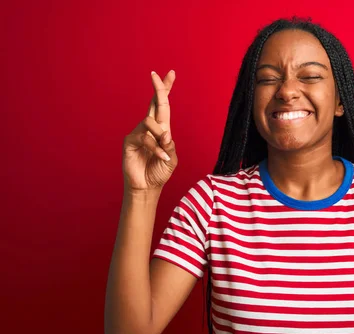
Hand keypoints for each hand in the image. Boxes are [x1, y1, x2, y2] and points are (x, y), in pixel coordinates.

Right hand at [122, 70, 177, 191]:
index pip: (164, 106)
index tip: (171, 74)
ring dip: (160, 136)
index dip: (166, 89)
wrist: (147, 187)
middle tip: (157, 74)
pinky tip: (160, 157)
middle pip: (154, 103)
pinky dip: (155, 148)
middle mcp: (149, 128)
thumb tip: (165, 132)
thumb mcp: (171, 158)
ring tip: (164, 151)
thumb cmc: (159, 172)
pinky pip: (144, 138)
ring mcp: (138, 133)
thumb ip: (169, 145)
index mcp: (161, 129)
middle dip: (159, 88)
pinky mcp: (129, 142)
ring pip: (150, 122)